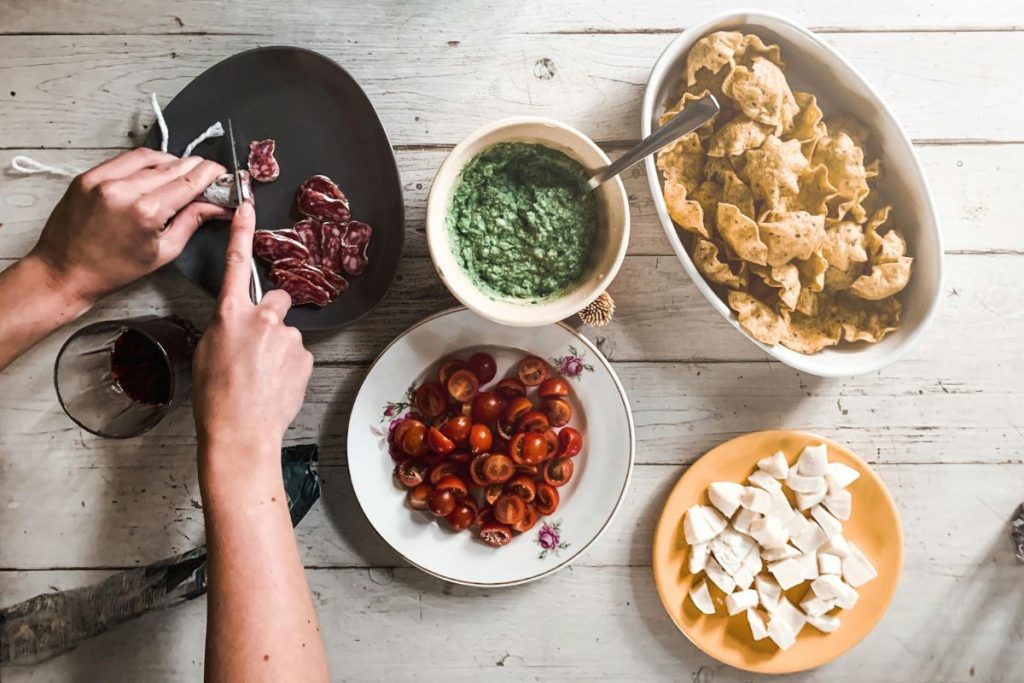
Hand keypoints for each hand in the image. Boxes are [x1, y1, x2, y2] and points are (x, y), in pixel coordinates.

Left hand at [29, 147, 227, 305]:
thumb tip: (217, 206)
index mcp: (147, 213)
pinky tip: (155, 170)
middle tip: (209, 173)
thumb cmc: (114, 270)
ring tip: (182, 172)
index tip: (222, 173)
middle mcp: (124, 190)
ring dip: (172, 162)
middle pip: (173, 167)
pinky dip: (146, 161)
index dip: (211, 174)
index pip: (189, 182)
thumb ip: (192, 222)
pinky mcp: (88, 176)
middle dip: (196, 168)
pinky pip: (125, 159)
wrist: (65, 271)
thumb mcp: (163, 252)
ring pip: (151, 158)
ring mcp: (103, 180)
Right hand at [192, 201, 312, 474]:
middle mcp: (261, 319)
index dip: (242, 232)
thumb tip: (237, 324)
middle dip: (271, 316)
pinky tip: (275, 384)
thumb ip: (224, 327)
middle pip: (276, 300)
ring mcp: (286, 336)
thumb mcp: (206, 352)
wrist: (240, 431)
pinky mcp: (305, 355)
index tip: (247, 207)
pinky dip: (289, 365)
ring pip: (286, 332)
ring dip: (278, 347)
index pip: (235, 263)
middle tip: (258, 346)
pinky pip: (298, 353)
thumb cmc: (215, 397)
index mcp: (229, 314)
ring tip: (262, 376)